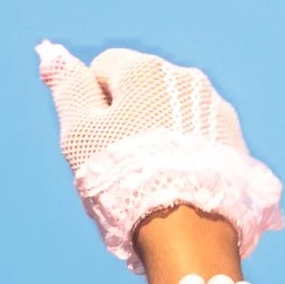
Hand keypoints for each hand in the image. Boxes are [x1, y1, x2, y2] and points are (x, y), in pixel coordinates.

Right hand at [35, 41, 283, 268]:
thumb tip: (50, 52)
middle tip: (124, 166)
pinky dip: (188, 154)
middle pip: (142, 90)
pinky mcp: (234, 141)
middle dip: (130, 119)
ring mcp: (214, 108)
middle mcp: (184, 77)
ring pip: (173, 114)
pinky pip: (201, 137)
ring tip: (156, 179)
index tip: (97, 143)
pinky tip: (182, 184)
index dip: (93, 107)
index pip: (104, 69)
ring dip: (161, 136)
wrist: (186, 231)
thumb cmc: (124, 181)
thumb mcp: (81, 134)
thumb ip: (67, 89)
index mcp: (143, 69)